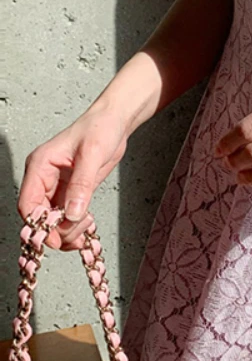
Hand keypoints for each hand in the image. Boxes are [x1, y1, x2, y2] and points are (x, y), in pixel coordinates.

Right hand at [17, 103, 129, 249]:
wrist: (114, 122)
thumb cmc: (99, 127)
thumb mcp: (92, 154)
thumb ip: (82, 185)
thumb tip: (72, 214)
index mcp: (40, 166)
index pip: (28, 203)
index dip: (38, 224)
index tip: (54, 238)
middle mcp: (45, 178)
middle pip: (39, 216)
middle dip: (56, 230)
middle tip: (78, 234)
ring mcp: (58, 186)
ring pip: (53, 220)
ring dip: (67, 230)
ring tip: (86, 227)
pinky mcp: (72, 191)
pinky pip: (67, 216)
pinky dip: (75, 226)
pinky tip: (86, 228)